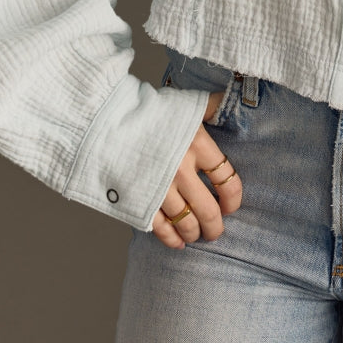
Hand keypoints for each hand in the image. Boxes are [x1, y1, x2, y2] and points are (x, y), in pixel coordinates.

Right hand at [152, 90, 242, 248]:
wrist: (106, 119)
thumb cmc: (150, 110)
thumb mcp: (186, 104)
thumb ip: (213, 106)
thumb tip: (236, 100)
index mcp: (197, 145)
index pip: (226, 180)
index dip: (233, 199)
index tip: (231, 206)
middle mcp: (182, 170)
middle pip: (209, 210)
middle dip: (215, 226)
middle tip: (216, 231)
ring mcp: (160, 188)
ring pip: (186, 222)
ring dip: (195, 233)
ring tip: (197, 235)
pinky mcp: (140, 199)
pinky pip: (161, 228)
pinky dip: (172, 238)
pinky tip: (177, 242)